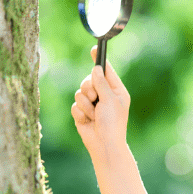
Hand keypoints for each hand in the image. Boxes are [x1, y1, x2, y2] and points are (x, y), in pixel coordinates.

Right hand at [71, 46, 130, 163]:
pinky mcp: (83, 113)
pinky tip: (88, 121)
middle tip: (95, 99)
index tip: (94, 49)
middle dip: (89, 89)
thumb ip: (101, 83)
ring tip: (94, 115)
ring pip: (79, 92)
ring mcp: (93, 104)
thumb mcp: (110, 100)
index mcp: (116, 91)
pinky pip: (75, 105)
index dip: (100, 61)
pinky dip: (81, 113)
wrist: (104, 144)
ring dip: (86, 104)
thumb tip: (96, 69)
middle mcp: (105, 96)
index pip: (107, 72)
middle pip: (88, 80)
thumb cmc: (112, 123)